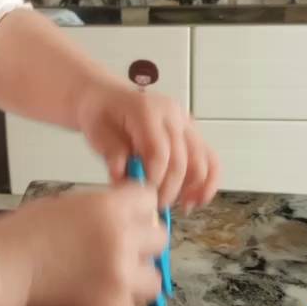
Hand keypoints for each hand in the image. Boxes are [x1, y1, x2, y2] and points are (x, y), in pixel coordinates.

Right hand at [0, 183, 165, 305]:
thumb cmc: (24, 234)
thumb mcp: (70, 205)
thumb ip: (105, 212)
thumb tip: (133, 222)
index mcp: (110, 209)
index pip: (150, 200)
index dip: (138, 211)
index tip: (127, 220)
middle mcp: (123, 242)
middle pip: (160, 240)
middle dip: (142, 244)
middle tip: (117, 253)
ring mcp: (120, 280)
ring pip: (152, 280)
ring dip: (133, 280)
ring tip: (102, 281)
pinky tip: (86, 299)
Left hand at [76, 79, 219, 210]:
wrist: (106, 98)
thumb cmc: (100, 115)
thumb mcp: (96, 132)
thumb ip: (112, 154)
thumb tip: (123, 178)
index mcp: (147, 111)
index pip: (158, 152)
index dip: (154, 179)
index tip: (143, 197)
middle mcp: (172, 114)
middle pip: (182, 159)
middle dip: (171, 189)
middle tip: (157, 206)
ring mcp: (185, 121)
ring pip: (203, 158)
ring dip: (196, 187)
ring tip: (185, 207)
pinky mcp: (192, 131)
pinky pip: (209, 156)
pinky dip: (208, 180)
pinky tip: (199, 198)